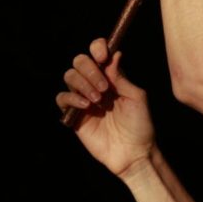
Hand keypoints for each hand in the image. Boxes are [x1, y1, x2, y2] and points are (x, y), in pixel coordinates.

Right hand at [56, 38, 154, 179]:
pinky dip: (72, 97)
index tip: (103, 56)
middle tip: (103, 87)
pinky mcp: (74, 115)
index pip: (98, 52)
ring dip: (83, 83)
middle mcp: (95, 84)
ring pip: (69, 76)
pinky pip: (62, 98)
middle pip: (80, 61)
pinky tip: (86, 106)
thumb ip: (121, 77)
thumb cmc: (140, 124)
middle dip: (89, 69)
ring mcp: (83, 98)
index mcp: (111, 76)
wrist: (133, 152)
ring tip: (98, 100)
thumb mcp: (136, 97)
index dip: (97, 48)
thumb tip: (114, 54)